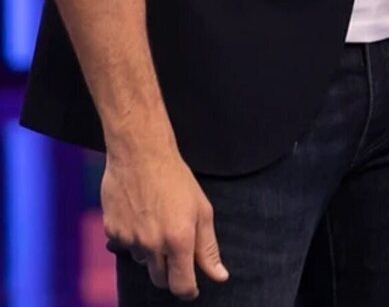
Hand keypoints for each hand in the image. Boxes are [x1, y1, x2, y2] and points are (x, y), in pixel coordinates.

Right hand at [101, 144, 226, 298]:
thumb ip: (208, 248)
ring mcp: (129, 239)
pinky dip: (134, 239)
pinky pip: (125, 246)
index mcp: (179, 240)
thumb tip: (219, 276)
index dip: (189, 291)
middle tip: (178, 251)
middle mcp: (152, 244)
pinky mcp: (111, 232)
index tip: (192, 289)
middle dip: (171, 273)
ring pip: (143, 261)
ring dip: (152, 253)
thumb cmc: (177, 181)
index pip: (181, 284)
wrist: (141, 156)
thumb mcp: (202, 212)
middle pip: (160, 279)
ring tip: (159, 222)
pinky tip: (141, 216)